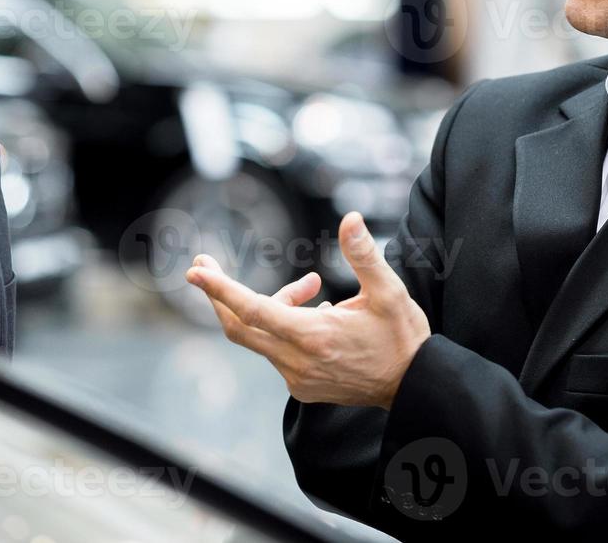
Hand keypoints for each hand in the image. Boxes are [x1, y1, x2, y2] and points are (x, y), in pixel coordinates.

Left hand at [185, 212, 430, 409]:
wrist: (413, 388)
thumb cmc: (402, 337)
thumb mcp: (389, 292)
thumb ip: (364, 256)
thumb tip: (349, 219)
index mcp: (313, 336)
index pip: (252, 309)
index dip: (220, 289)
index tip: (194, 271)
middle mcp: (297, 361)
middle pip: (239, 325)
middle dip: (219, 294)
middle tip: (205, 264)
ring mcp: (297, 377)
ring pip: (262, 334)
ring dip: (271, 304)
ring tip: (311, 285)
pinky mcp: (302, 387)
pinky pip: (276, 350)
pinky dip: (282, 325)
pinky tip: (316, 313)